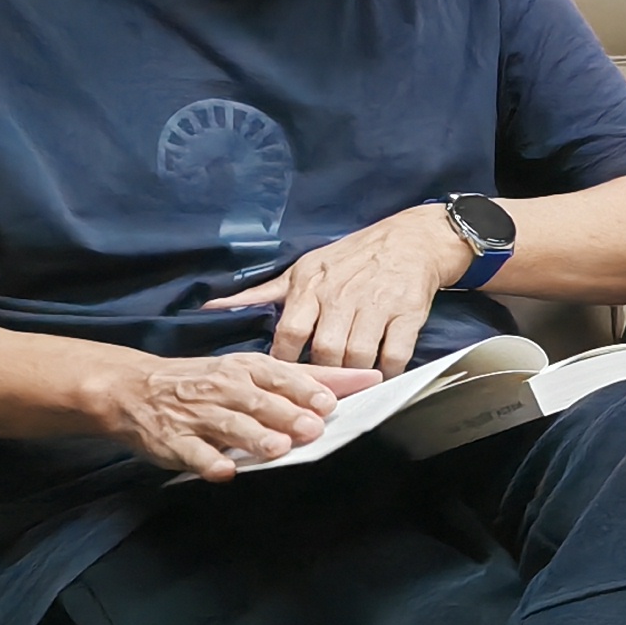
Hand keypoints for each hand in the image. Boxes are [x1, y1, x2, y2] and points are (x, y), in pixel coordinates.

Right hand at [98, 347, 383, 477]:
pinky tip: (225, 471)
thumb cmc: (206, 381)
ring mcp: (197, 416)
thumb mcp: (251, 369)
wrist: (132, 388)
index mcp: (245, 369)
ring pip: (230, 427)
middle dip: (286, 415)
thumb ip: (306, 377)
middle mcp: (223, 389)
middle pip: (259, 403)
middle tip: (312, 429)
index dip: (305, 390)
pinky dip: (209, 462)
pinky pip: (193, 454)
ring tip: (277, 449)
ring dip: (254, 438)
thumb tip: (363, 379)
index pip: (280, 376)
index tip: (330, 403)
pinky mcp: (173, 442)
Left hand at [206, 205, 476, 372]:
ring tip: (349, 381)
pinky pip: (394, 354)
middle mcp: (342, 295)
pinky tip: (380, 374)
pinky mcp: (409, 312)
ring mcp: (378, 304)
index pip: (290, 332)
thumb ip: (262, 293)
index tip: (288, 375)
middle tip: (321, 385)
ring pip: (358, 355)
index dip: (286, 361)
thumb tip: (211, 307)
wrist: (413, 239)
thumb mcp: (303, 268)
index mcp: (311, 286)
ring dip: (353, 374)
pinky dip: (386, 371)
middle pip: (325, 350)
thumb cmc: (353, 256)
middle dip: (323, 373)